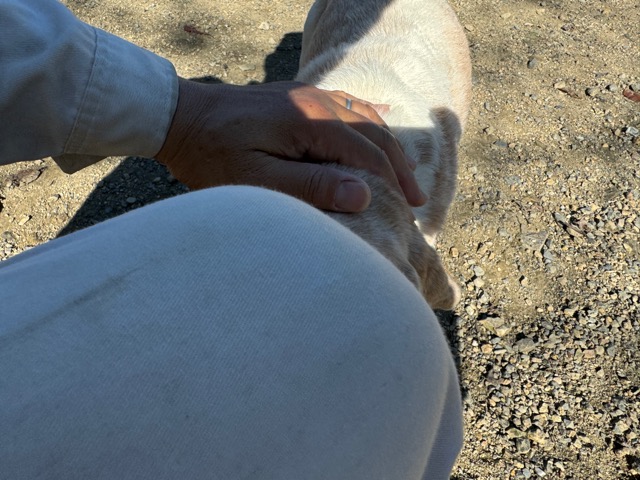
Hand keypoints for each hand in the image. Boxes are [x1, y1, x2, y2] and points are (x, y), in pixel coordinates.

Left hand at [155, 78, 425, 211]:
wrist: (180, 117)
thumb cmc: (213, 156)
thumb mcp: (258, 180)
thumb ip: (311, 186)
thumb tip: (365, 194)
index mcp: (312, 122)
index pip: (368, 154)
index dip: (392, 184)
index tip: (408, 211)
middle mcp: (317, 102)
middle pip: (374, 133)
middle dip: (398, 167)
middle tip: (417, 200)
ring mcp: (308, 95)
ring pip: (364, 118)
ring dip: (387, 148)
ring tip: (404, 176)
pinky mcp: (298, 97)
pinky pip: (347, 107)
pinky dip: (368, 125)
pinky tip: (377, 133)